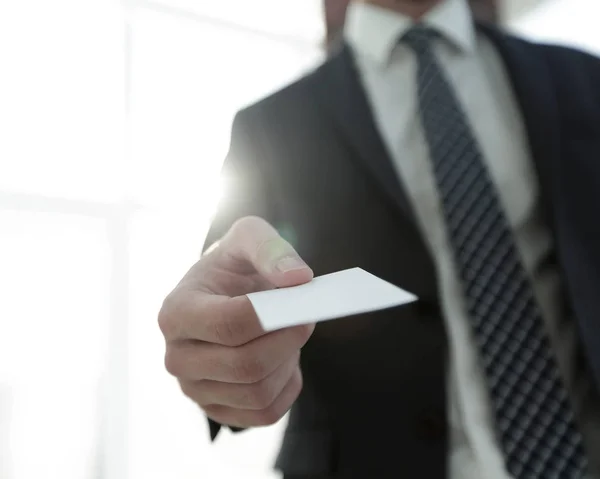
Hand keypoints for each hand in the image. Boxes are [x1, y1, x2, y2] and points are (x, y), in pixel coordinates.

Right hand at [158, 216, 314, 427]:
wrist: (224, 295)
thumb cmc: (234, 266)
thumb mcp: (248, 236)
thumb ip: (270, 248)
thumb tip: (298, 279)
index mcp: (176, 312)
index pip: (229, 324)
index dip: (274, 317)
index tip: (302, 302)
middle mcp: (177, 357)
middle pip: (245, 366)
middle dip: (288, 342)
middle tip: (308, 318)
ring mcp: (195, 389)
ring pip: (258, 393)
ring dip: (288, 362)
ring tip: (290, 334)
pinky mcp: (217, 410)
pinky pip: (264, 413)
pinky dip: (286, 387)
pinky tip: (284, 359)